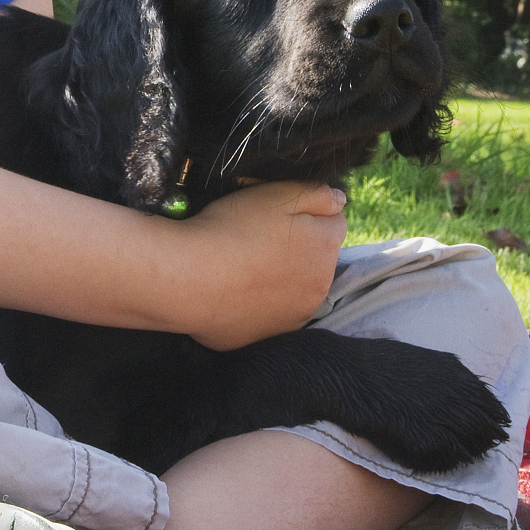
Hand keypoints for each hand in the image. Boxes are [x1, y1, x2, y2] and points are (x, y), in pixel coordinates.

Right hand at [173, 182, 347, 350]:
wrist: (188, 278)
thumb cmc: (232, 229)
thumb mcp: (277, 194)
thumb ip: (318, 194)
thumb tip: (340, 201)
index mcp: (325, 248)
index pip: (334, 223)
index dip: (306, 213)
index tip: (276, 214)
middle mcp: (320, 287)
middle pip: (317, 258)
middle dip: (298, 247)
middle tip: (258, 237)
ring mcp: (295, 316)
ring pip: (297, 288)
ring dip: (282, 277)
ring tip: (245, 265)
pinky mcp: (269, 335)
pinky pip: (272, 312)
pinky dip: (261, 302)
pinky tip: (236, 290)